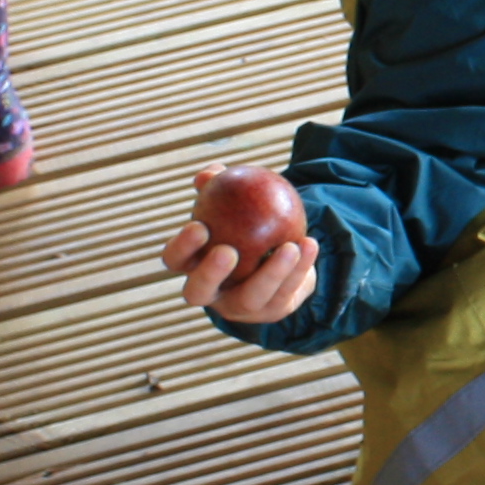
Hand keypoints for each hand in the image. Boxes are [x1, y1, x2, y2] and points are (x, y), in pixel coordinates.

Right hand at [164, 165, 318, 322]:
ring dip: (271, 272)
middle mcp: (212, 293)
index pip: (175, 260)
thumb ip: (220, 186)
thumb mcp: (235, 203)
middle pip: (198, 292)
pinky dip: (299, 268)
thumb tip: (211, 172)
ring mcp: (240, 308)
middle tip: (228, 251)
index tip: (200, 225)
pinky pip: (285, 291)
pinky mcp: (271, 312)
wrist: (284, 254)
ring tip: (289, 247)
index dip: (182, 247)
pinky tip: (309, 244)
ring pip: (251, 297)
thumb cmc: (248, 222)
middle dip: (210, 274)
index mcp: (194, 266)